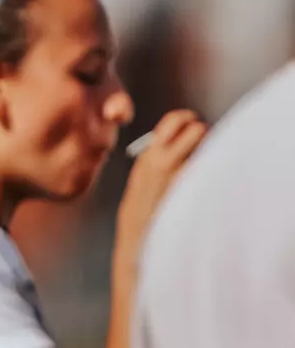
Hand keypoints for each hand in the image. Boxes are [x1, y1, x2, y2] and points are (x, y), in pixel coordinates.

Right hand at [115, 110, 207, 264]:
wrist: (139, 229)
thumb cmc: (142, 202)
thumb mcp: (142, 171)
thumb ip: (158, 152)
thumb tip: (182, 136)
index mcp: (149, 153)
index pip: (174, 120)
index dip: (186, 117)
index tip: (190, 122)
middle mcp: (165, 160)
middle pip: (198, 129)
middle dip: (202, 132)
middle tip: (201, 140)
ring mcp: (180, 174)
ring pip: (208, 148)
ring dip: (208, 150)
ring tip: (202, 160)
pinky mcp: (192, 187)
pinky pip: (209, 168)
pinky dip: (209, 169)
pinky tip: (202, 178)